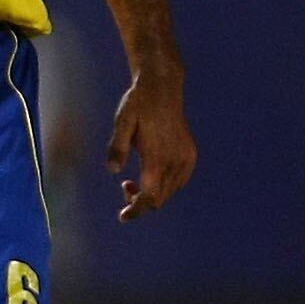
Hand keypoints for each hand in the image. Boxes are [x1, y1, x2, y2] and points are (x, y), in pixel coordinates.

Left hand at [108, 68, 196, 221]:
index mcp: (157, 155)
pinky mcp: (190, 155)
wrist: (163, 87)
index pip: (150, 197)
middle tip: (124, 187)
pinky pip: (179, 181)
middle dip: (140, 201)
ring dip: (152, 193)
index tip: (123, 216)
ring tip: (133, 181)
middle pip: (159, 199)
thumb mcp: (122, 121)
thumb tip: (114, 171)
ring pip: (169, 192)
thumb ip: (118, 146)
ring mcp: (186, 158)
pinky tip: (152, 173)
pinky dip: (165, 185)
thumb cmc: (139, 103)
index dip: (136, 210)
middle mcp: (175, 160)